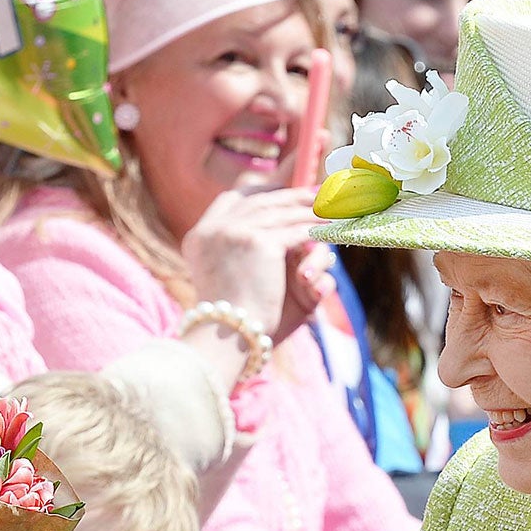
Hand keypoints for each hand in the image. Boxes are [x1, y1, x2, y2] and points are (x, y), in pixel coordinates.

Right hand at [181, 187, 327, 345]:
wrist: (228, 339)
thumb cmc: (231, 321)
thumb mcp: (225, 279)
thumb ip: (239, 254)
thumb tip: (270, 235)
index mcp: (199, 237)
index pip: (231, 200)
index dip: (259, 192)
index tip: (282, 190)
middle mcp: (214, 229)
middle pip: (260, 201)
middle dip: (291, 196)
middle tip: (316, 193)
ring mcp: (234, 231)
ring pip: (281, 213)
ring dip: (309, 210)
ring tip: (331, 207)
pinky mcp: (259, 241)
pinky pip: (296, 230)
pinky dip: (316, 228)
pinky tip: (330, 225)